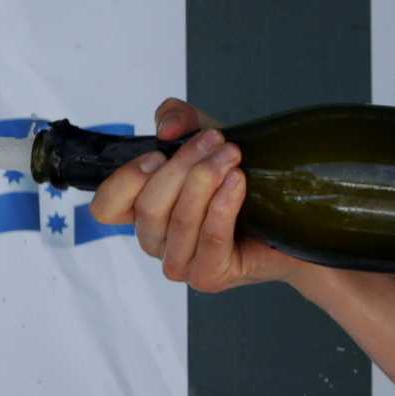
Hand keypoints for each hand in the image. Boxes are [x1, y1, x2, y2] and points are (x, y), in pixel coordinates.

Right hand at [86, 99, 297, 295]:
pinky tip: (238, 183)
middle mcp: (155, 241)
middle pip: (148, 207)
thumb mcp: (204, 137)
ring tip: (232, 156)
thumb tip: (167, 128)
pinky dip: (223, 206)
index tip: (158, 154)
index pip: (106, 207)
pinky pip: (210, 238)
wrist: (288, 217)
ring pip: (180, 220)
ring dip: (207, 180)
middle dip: (183, 166)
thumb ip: (179, 119)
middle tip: (218, 142)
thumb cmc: (238, 180)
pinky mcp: (208, 276)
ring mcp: (180, 263)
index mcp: (142, 211)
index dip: (125, 180)